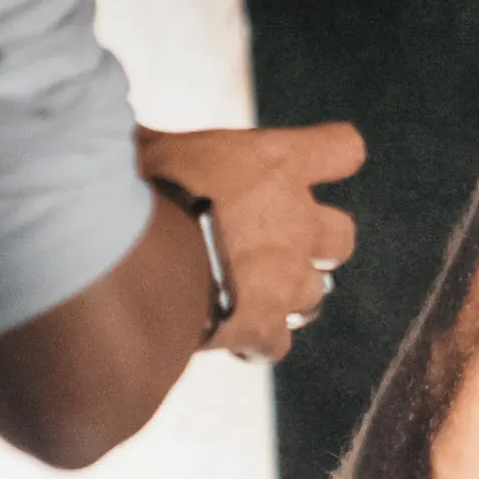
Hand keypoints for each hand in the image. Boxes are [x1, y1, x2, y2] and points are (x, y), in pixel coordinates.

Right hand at [142, 122, 364, 360]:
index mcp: (279, 164)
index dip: (330, 155)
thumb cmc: (143, 194)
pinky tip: (228, 334)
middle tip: (274, 242)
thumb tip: (136, 136)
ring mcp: (287, 280)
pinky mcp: (264, 328)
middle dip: (315, 243)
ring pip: (314, 293)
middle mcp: (298, 222)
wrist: (135, 265)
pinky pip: (276, 342)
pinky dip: (257, 340)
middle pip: (341, 236)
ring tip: (246, 292)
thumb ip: (158, 143)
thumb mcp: (149, 148)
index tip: (310, 162)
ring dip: (286, 294)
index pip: (343, 148)